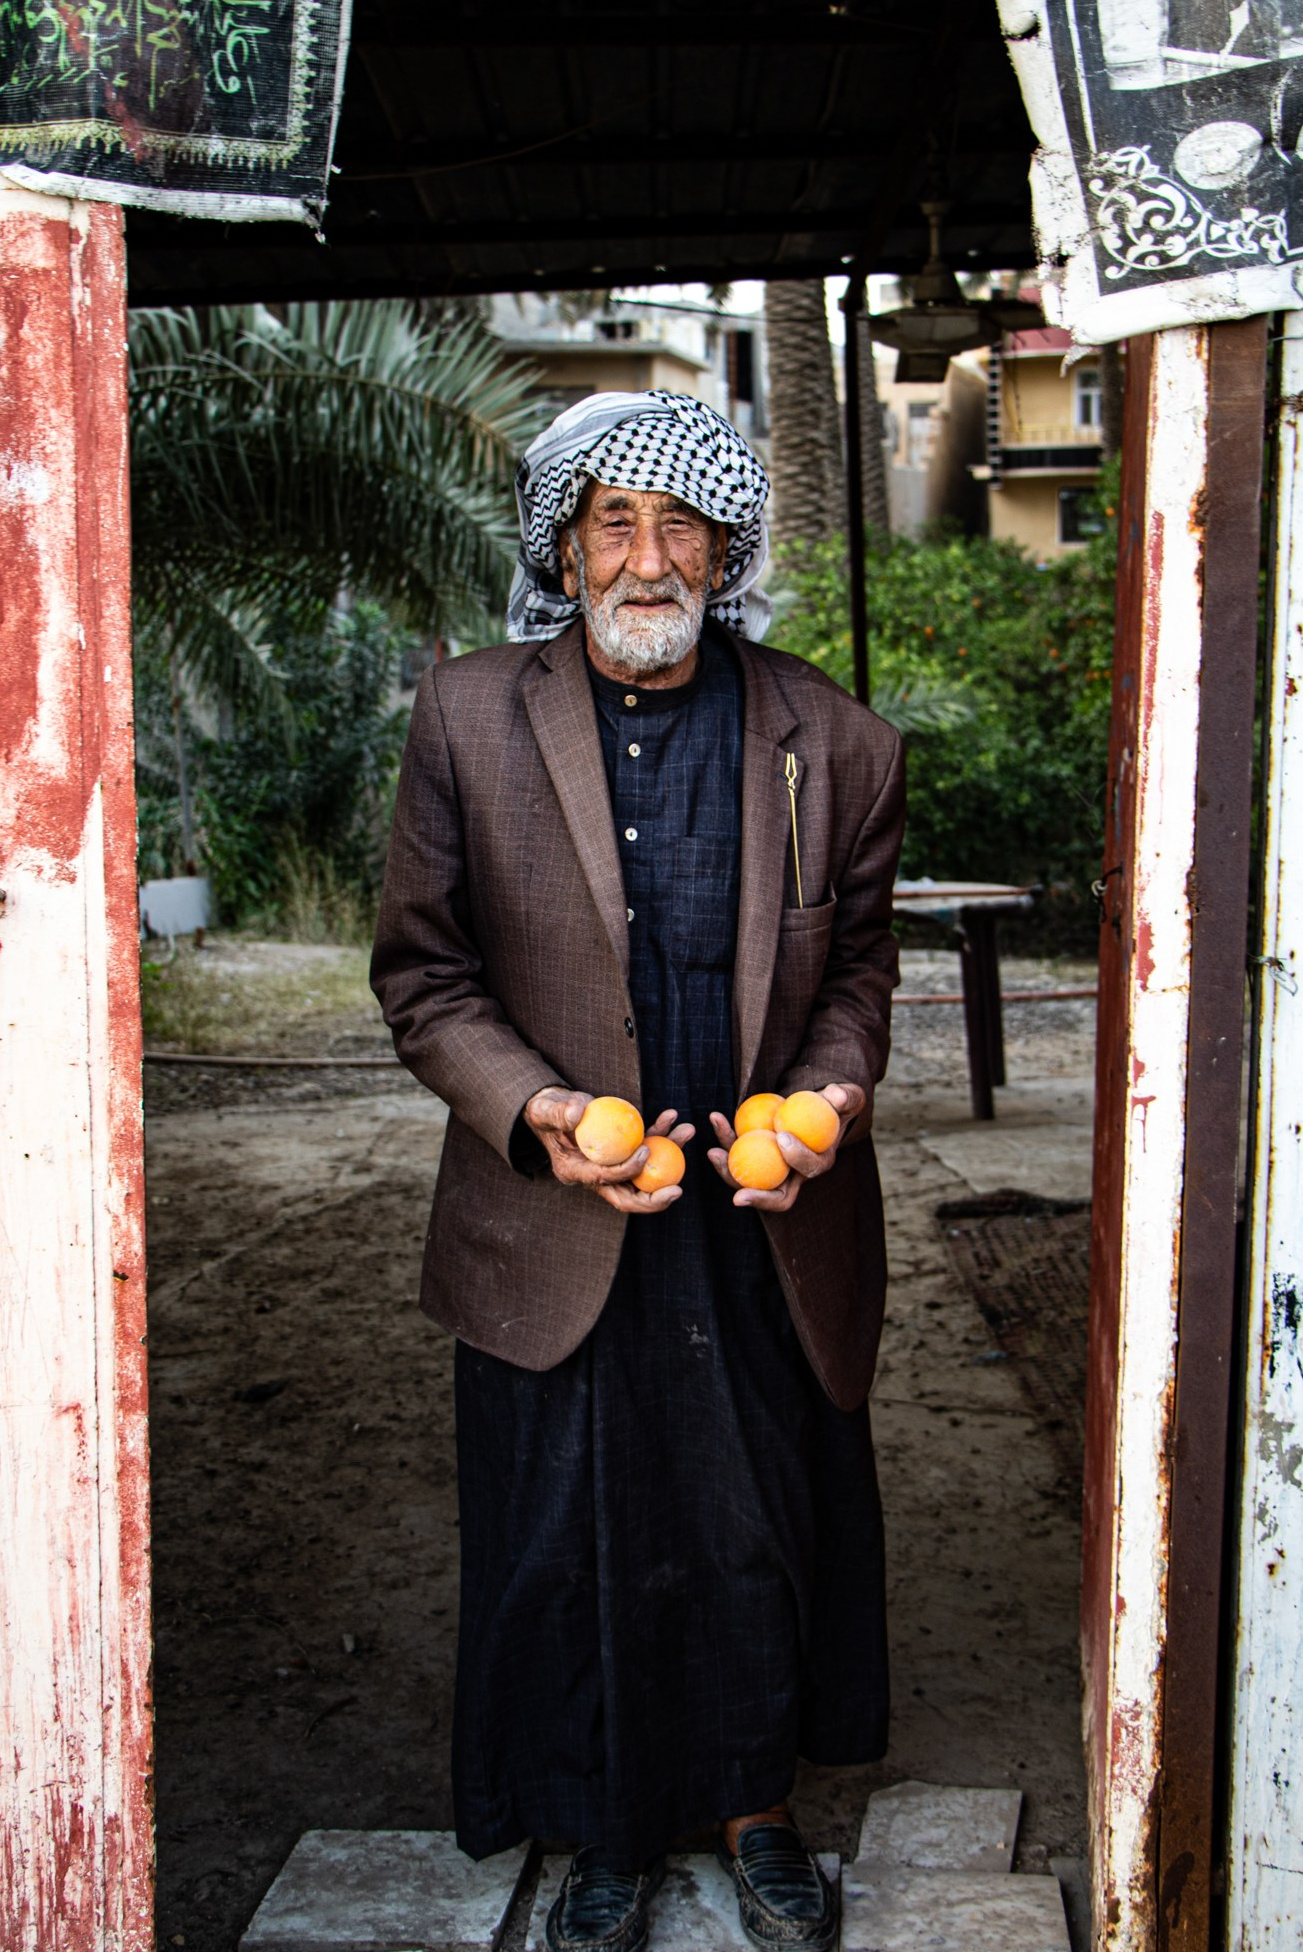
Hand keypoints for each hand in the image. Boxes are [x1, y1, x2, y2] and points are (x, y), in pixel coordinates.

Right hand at [523, 1089, 694, 1213]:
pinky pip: (645, 1148)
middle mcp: (595, 1176)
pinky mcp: (622, 1153)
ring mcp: (611, 1167)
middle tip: (677, 1190)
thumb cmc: (548, 1109)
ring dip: (669, 1152)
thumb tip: (576, 1114)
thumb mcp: (547, 1109)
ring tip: (686, 1130)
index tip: (645, 1152)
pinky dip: (660, 1135)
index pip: (603, 1180)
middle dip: (654, 1199)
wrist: (553, 1108)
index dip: (626, 1171)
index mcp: (575, 1172)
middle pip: (627, 1197)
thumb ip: (560, 1112)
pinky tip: (671, 1117)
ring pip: (643, 1172)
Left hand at [707, 1082, 864, 1211]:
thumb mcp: (846, 1097)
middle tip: (738, 1194)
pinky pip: (737, 1152)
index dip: (797, 1158)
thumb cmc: (833, 1103)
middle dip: (756, 1197)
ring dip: (729, 1169)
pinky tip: (716, 1118)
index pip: (808, 1170)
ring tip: (713, 1152)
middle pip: (776, 1195)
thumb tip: (835, 1095)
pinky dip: (725, 1139)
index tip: (782, 1137)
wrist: (816, 1104)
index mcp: (819, 1162)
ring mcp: (772, 1166)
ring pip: (749, 1179)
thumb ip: (844, 1096)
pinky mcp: (755, 1154)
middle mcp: (794, 1173)